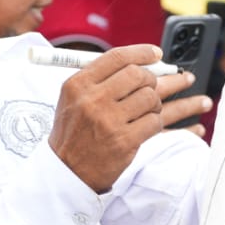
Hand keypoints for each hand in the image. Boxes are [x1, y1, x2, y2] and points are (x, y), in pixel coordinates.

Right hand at [48, 43, 211, 192]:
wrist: (67, 171)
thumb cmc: (74, 132)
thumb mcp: (73, 99)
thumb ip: (100, 79)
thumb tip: (139, 61)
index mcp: (78, 85)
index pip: (117, 57)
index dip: (142, 52)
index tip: (156, 54)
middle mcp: (93, 100)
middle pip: (137, 75)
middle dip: (151, 80)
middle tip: (153, 87)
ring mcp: (110, 121)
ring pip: (150, 98)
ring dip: (155, 104)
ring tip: (151, 109)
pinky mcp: (125, 141)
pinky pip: (155, 122)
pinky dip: (156, 122)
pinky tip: (151, 125)